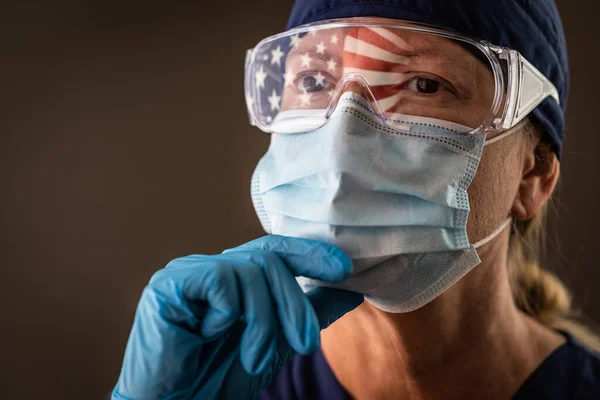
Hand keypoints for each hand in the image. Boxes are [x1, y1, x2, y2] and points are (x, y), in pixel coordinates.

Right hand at [111, 235, 362, 399]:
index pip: (277, 250)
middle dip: (293, 303)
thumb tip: (351, 290)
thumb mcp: (277, 341)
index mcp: (235, 277)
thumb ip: (309, 313)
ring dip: (263, 320)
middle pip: (269, 259)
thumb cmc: (218, 375)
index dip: (311, 253)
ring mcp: (190, 272)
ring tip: (256, 357)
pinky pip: (218, 279)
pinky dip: (227, 312)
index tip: (344, 269)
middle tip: (306, 343)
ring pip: (249, 270)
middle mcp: (213, 268)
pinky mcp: (169, 283)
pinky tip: (211, 335)